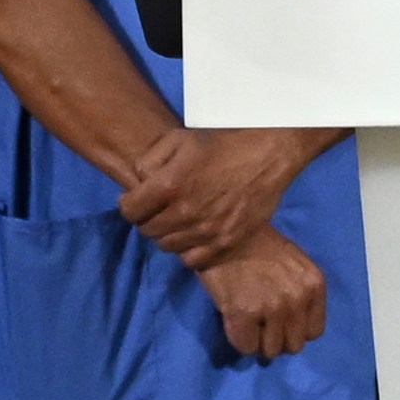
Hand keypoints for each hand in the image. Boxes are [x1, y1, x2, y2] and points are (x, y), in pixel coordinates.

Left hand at [120, 127, 319, 269]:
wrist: (270, 154)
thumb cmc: (223, 142)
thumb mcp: (179, 138)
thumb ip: (149, 160)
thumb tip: (138, 183)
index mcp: (169, 185)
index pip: (129, 210)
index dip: (130, 203)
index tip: (138, 199)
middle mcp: (184, 212)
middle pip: (148, 230)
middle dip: (148, 218)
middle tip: (160, 209)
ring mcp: (206, 231)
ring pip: (167, 246)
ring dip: (167, 234)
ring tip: (178, 221)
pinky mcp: (226, 242)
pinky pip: (192, 260)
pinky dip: (188, 251)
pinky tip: (194, 235)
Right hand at [195, 226, 327, 358]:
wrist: (225, 232)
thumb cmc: (258, 245)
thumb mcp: (294, 265)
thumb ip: (299, 293)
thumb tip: (293, 327)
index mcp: (314, 284)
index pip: (314, 331)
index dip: (295, 330)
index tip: (281, 323)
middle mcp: (298, 298)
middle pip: (294, 346)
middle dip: (277, 338)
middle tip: (261, 324)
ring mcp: (273, 308)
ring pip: (270, 351)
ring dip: (258, 341)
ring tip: (248, 321)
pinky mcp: (245, 315)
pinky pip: (247, 348)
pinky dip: (239, 339)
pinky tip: (234, 320)